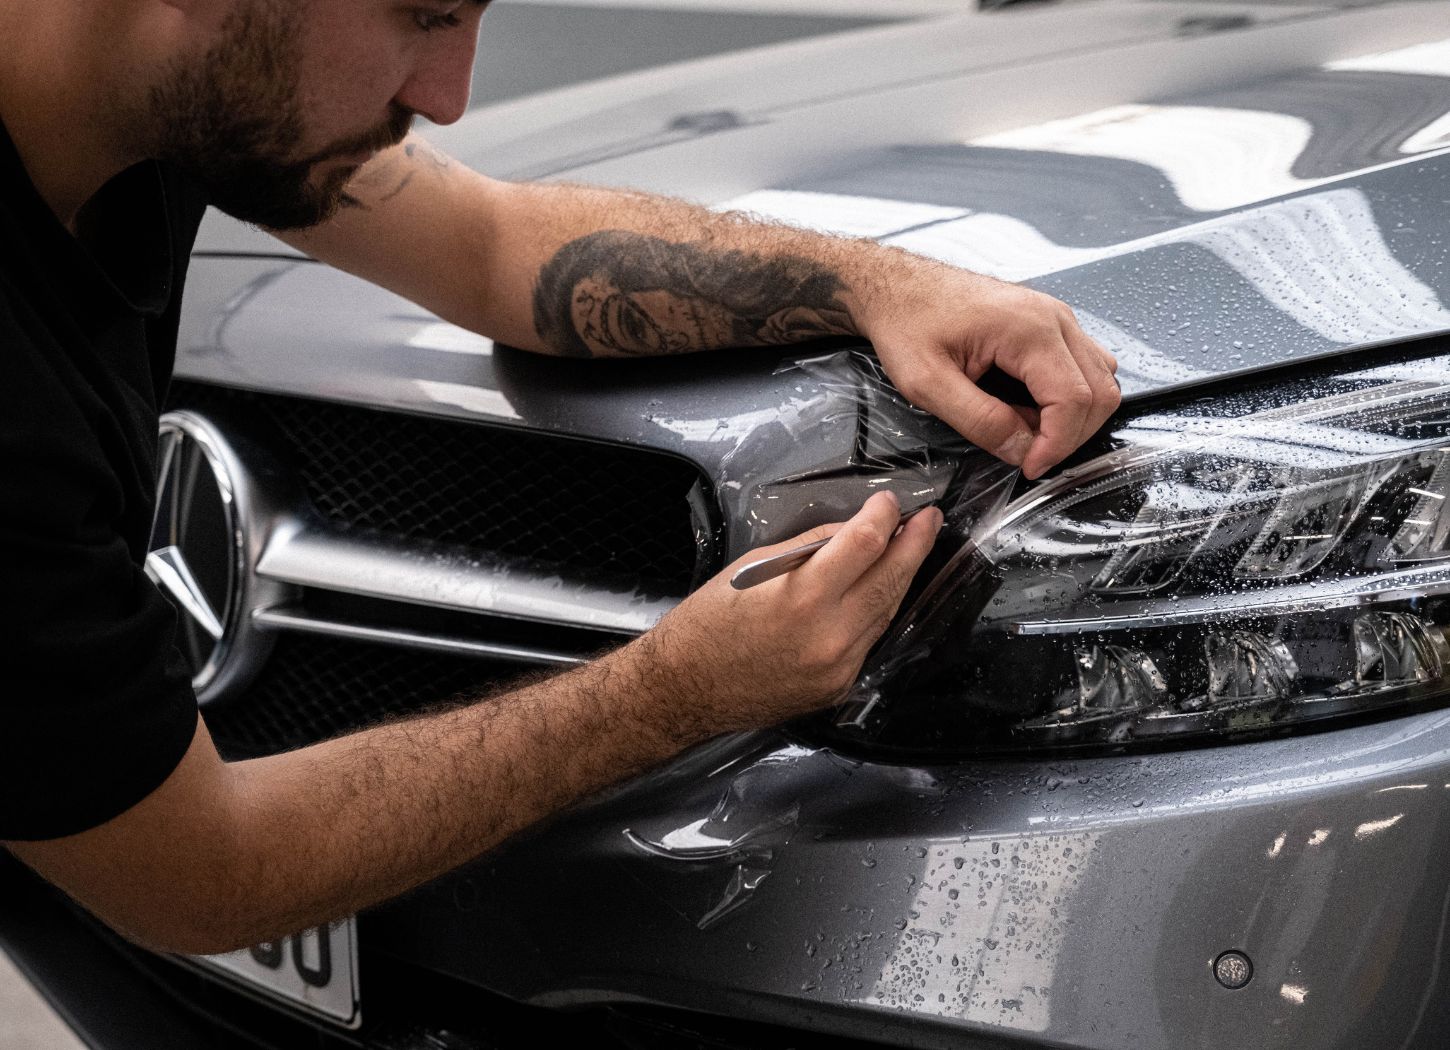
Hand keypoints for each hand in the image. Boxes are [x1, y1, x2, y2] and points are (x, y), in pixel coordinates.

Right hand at [630, 492, 941, 734]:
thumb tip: (850, 531)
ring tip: (910, 549)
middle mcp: (831, 636)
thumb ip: (808, 549)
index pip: (866, 544)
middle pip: (891, 578)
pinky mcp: (839, 686)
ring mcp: (840, 667)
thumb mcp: (753, 567)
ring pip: (887, 611)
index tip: (889, 502)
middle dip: (914, 544)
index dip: (884, 516)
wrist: (683, 691)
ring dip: (900, 577)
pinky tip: (877, 591)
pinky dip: (876, 611)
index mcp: (804, 598)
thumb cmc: (706, 624)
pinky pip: (870, 639)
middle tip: (929, 519)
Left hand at [857, 260, 1119, 478]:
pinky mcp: (1050, 323)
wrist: (899, 288)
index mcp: (1028, 329)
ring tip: (1027, 431)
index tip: (1030, 467)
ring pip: (1100, 379)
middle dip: (1069, 436)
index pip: (1075, 399)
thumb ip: (979, 421)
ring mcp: (1056, 317)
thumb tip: (1021, 450)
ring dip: (1074, 417)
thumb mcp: (927, 383)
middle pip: (1099, 391)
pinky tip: (1030, 408)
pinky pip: (1084, 366)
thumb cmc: (907, 323)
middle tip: (1029, 456)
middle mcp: (1053, 318)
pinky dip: (1069, 397)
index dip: (1057, 444)